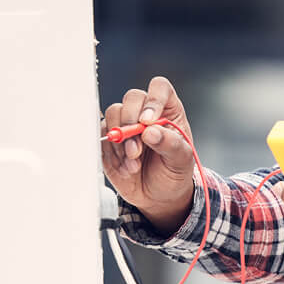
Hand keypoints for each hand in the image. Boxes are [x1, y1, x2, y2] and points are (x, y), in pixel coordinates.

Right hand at [103, 76, 198, 233]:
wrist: (159, 195)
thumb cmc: (174, 172)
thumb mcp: (181, 161)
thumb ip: (170, 144)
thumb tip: (150, 131)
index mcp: (168, 111)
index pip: (160, 88)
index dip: (153, 100)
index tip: (148, 121)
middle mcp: (145, 112)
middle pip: (132, 98)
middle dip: (130, 124)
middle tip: (136, 151)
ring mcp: (125, 124)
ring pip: (113, 114)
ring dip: (121, 142)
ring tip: (134, 165)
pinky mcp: (109, 139)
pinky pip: (102, 137)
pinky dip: (112, 155)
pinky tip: (127, 169)